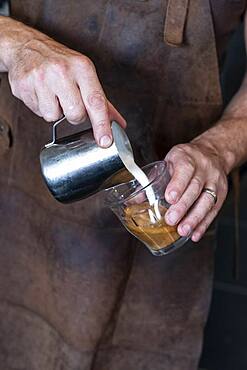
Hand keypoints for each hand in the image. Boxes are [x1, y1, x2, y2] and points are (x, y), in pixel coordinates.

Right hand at [4, 21, 125, 146]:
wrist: (25, 46)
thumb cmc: (60, 62)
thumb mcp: (84, 74)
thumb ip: (102, 101)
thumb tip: (118, 124)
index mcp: (82, 67)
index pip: (95, 101)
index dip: (102, 124)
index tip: (105, 141)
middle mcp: (62, 70)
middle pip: (75, 114)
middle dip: (74, 115)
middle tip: (69, 101)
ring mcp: (40, 77)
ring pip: (53, 117)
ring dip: (54, 112)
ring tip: (51, 94)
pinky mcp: (23, 86)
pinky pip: (37, 112)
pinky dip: (40, 107)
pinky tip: (40, 93)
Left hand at [164, 142, 227, 241]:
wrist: (213, 153)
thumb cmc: (186, 159)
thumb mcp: (169, 162)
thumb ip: (154, 179)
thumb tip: (134, 199)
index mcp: (187, 158)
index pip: (184, 170)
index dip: (177, 185)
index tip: (170, 198)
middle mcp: (204, 169)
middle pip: (195, 189)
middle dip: (183, 206)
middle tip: (171, 220)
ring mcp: (214, 181)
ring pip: (207, 201)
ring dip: (194, 218)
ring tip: (183, 231)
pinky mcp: (221, 193)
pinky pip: (214, 210)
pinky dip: (204, 224)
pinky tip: (194, 234)